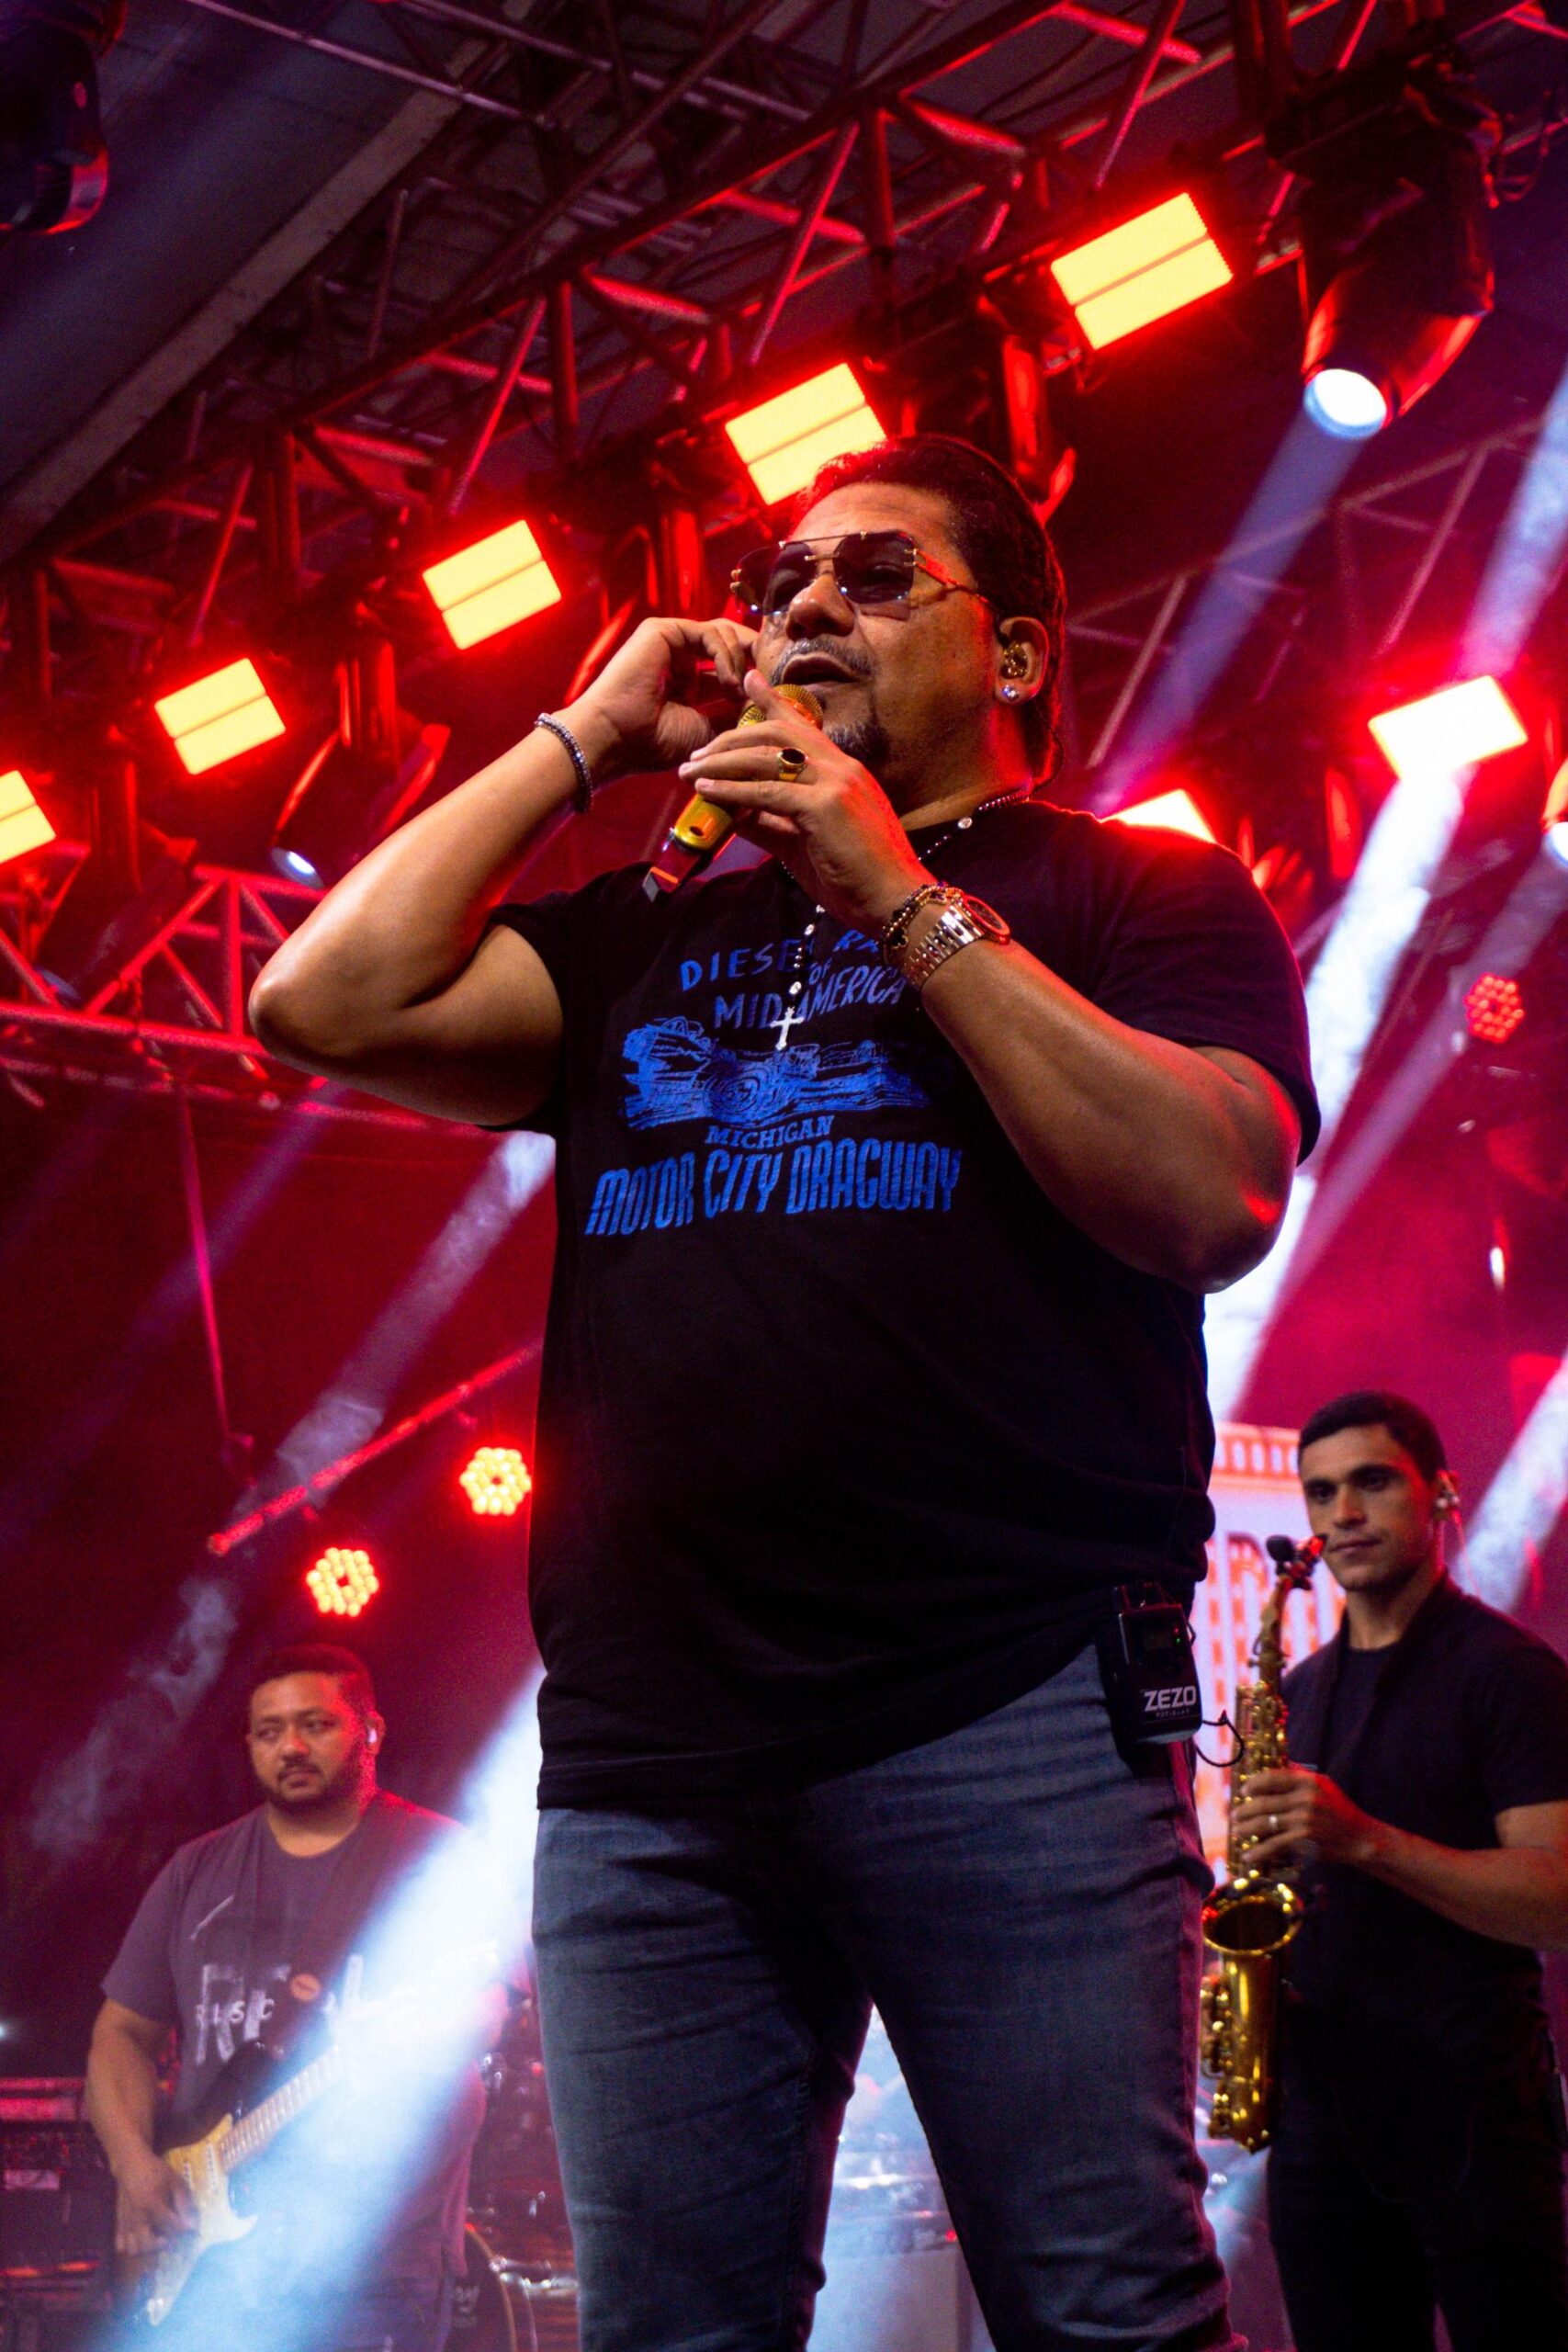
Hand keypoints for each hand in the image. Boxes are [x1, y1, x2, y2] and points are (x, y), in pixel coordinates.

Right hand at [113, 2148, 194, 2254]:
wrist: (131, 2166)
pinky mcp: (118, 2224)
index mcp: (153, 2203)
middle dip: (164, 2245)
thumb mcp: (175, 2181)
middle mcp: (137, 2217)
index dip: (184, 2230)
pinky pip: (121, 2246)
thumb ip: (184, 2202)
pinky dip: (131, 2247)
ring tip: (157, 2238)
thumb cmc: (156, 2172)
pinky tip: (142, 2238)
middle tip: (172, 2237)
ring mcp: (126, 2223)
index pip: (171, 2225)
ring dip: (147, 2249)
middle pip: (148, 2245)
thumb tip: (192, 2224)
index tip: (192, 2230)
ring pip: (133, 2249)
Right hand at [561, 615, 757, 780]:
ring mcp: (669, 642)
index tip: (775, 691)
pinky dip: (726, 655)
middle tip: (773, 678)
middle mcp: (679, 660)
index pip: (729, 669)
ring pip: (724, 634)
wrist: (615, 738)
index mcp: (687, 684)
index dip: (754, 677)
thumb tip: (764, 701)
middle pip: (730, 644)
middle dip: (756, 658)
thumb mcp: (707, 730)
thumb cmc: (653, 742)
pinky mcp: (662, 630)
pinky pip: (709, 632)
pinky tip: (728, 680)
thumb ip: (734, 712)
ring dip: (741, 662)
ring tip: (740, 690)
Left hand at [675, 669, 928, 929]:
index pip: (801, 726)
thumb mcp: (804, 843)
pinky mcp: (825, 806)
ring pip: (767, 757)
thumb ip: (770, 823)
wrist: (893, 901)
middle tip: (697, 755)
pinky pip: (768, 791)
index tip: (747, 680)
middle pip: (776, 734)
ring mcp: (835, 782)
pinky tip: (707, 791)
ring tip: (690, 772)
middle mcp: (840, 766)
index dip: (771, 701)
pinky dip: (732, 789)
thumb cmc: (855, 877)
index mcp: (841, 770)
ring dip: (722, 763)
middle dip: (730, 739)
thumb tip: (731, 812)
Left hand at [1232, 1766, 1380, 1869]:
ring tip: (1236, 1832)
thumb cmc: (1340, 1811)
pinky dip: (1258, 1851)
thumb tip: (1274, 1766)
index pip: (1271, 1778)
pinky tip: (1249, 1855)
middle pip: (1263, 1802)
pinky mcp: (1303, 1840)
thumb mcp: (1325, 1786)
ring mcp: (1303, 1819)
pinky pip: (1273, 1845)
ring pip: (1264, 1824)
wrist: (1360, 1839)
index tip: (1244, 1792)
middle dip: (1243, 1810)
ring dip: (1245, 1829)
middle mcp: (1304, 1798)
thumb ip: (1300, 1775)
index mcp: (1308, 1781)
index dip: (1253, 1784)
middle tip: (1234, 1815)